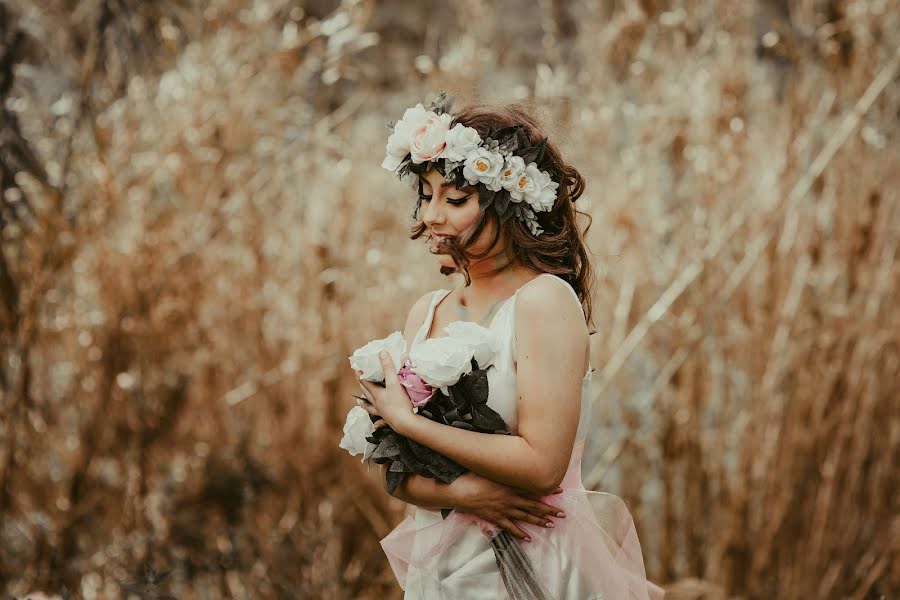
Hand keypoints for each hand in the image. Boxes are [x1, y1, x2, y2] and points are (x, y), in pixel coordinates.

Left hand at [356, 351, 416, 433]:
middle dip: (362, 386)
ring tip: (359, 402)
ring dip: (364, 404)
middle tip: (358, 380)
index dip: (361, 375)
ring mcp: (381, 413)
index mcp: (377, 394)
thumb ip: (388, 368)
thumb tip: (382, 353)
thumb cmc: (399, 403)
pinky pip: (380, 421)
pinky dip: (377, 423)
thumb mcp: (394, 383)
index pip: (366, 382)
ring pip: (370, 407)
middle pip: (367, 393)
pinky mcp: (388, 420)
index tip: (356, 368)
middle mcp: (377, 404)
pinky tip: (375, 426)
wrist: (406, 423)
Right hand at [449, 472, 565, 541]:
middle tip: (562, 513)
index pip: (533, 488)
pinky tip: (528, 538)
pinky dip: (520, 533)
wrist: (461, 490)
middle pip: (533, 505)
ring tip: (551, 525)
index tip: (560, 491)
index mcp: (510, 485)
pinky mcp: (495, 518)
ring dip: (539, 521)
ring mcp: (503, 509)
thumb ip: (503, 469)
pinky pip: (510, 528)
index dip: (547, 490)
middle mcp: (510, 498)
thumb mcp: (491, 469)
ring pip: (525, 517)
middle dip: (549, 509)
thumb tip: (512, 462)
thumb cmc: (473, 477)